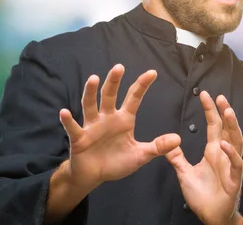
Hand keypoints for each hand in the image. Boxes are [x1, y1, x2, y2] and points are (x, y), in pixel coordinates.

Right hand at [59, 64, 180, 188]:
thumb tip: (178, 139)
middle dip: (114, 81)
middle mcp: (107, 118)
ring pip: (90, 105)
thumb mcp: (140, 155)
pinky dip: (68, 120)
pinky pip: (73, 128)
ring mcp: (92, 126)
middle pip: (110, 95)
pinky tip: (64, 112)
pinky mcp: (79, 138)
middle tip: (119, 67)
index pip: (134, 98)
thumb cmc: (116, 162)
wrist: (94, 176)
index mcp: (124, 119)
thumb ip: (158, 147)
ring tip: (94, 79)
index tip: (152, 72)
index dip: (142, 85)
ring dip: (91, 92)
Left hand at [166, 91, 242, 224]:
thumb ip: (178, 159)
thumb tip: (168, 145)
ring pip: (237, 141)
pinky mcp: (235, 179)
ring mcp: (231, 165)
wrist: (212, 216)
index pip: (213, 126)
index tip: (205, 94)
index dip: (210, 110)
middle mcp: (224, 155)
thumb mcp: (185, 174)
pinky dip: (231, 153)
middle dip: (224, 112)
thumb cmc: (202, 196)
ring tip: (227, 112)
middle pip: (227, 129)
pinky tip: (223, 144)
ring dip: (232, 126)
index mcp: (213, 152)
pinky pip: (236, 163)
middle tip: (219, 97)